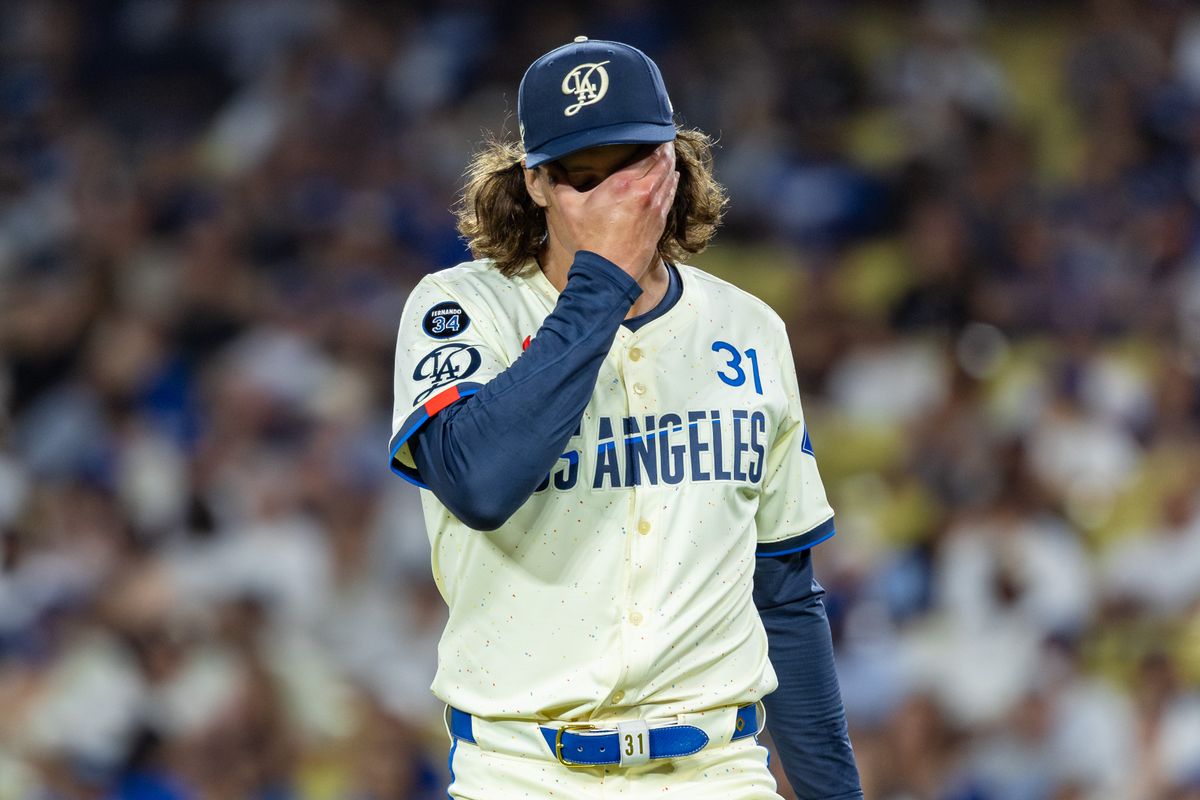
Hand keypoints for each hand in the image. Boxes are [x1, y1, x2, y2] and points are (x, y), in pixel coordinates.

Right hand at [547, 143, 678, 281]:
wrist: (607, 275)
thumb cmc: (588, 242)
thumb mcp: (567, 209)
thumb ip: (558, 183)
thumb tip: (544, 165)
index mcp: (624, 184)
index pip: (650, 152)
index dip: (655, 138)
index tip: (652, 129)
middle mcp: (646, 193)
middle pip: (665, 161)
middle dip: (665, 148)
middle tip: (661, 137)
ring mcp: (656, 209)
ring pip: (671, 178)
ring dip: (669, 165)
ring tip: (666, 154)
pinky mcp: (659, 224)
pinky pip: (670, 195)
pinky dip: (671, 183)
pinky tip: (669, 178)